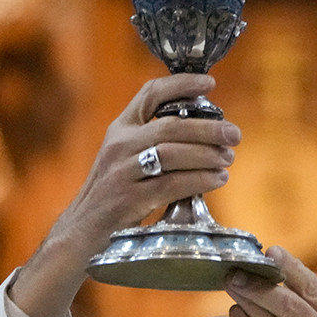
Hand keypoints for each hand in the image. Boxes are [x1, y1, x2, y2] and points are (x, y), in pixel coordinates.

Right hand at [11, 74, 239, 316]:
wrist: (82, 232)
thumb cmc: (112, 196)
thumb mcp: (125, 160)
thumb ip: (153, 143)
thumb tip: (205, 134)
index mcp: (119, 129)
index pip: (150, 94)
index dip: (182, 84)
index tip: (210, 84)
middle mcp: (119, 145)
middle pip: (170, 125)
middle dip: (209, 128)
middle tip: (234, 134)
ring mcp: (122, 172)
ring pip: (173, 153)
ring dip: (207, 154)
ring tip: (228, 158)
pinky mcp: (129, 199)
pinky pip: (172, 184)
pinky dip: (200, 180)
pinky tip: (218, 179)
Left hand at [224, 247, 316, 316]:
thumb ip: (309, 316)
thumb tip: (273, 288)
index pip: (312, 286)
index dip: (290, 266)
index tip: (269, 250)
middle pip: (290, 301)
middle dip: (260, 283)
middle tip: (235, 268)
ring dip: (250, 301)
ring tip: (230, 284)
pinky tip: (234, 315)